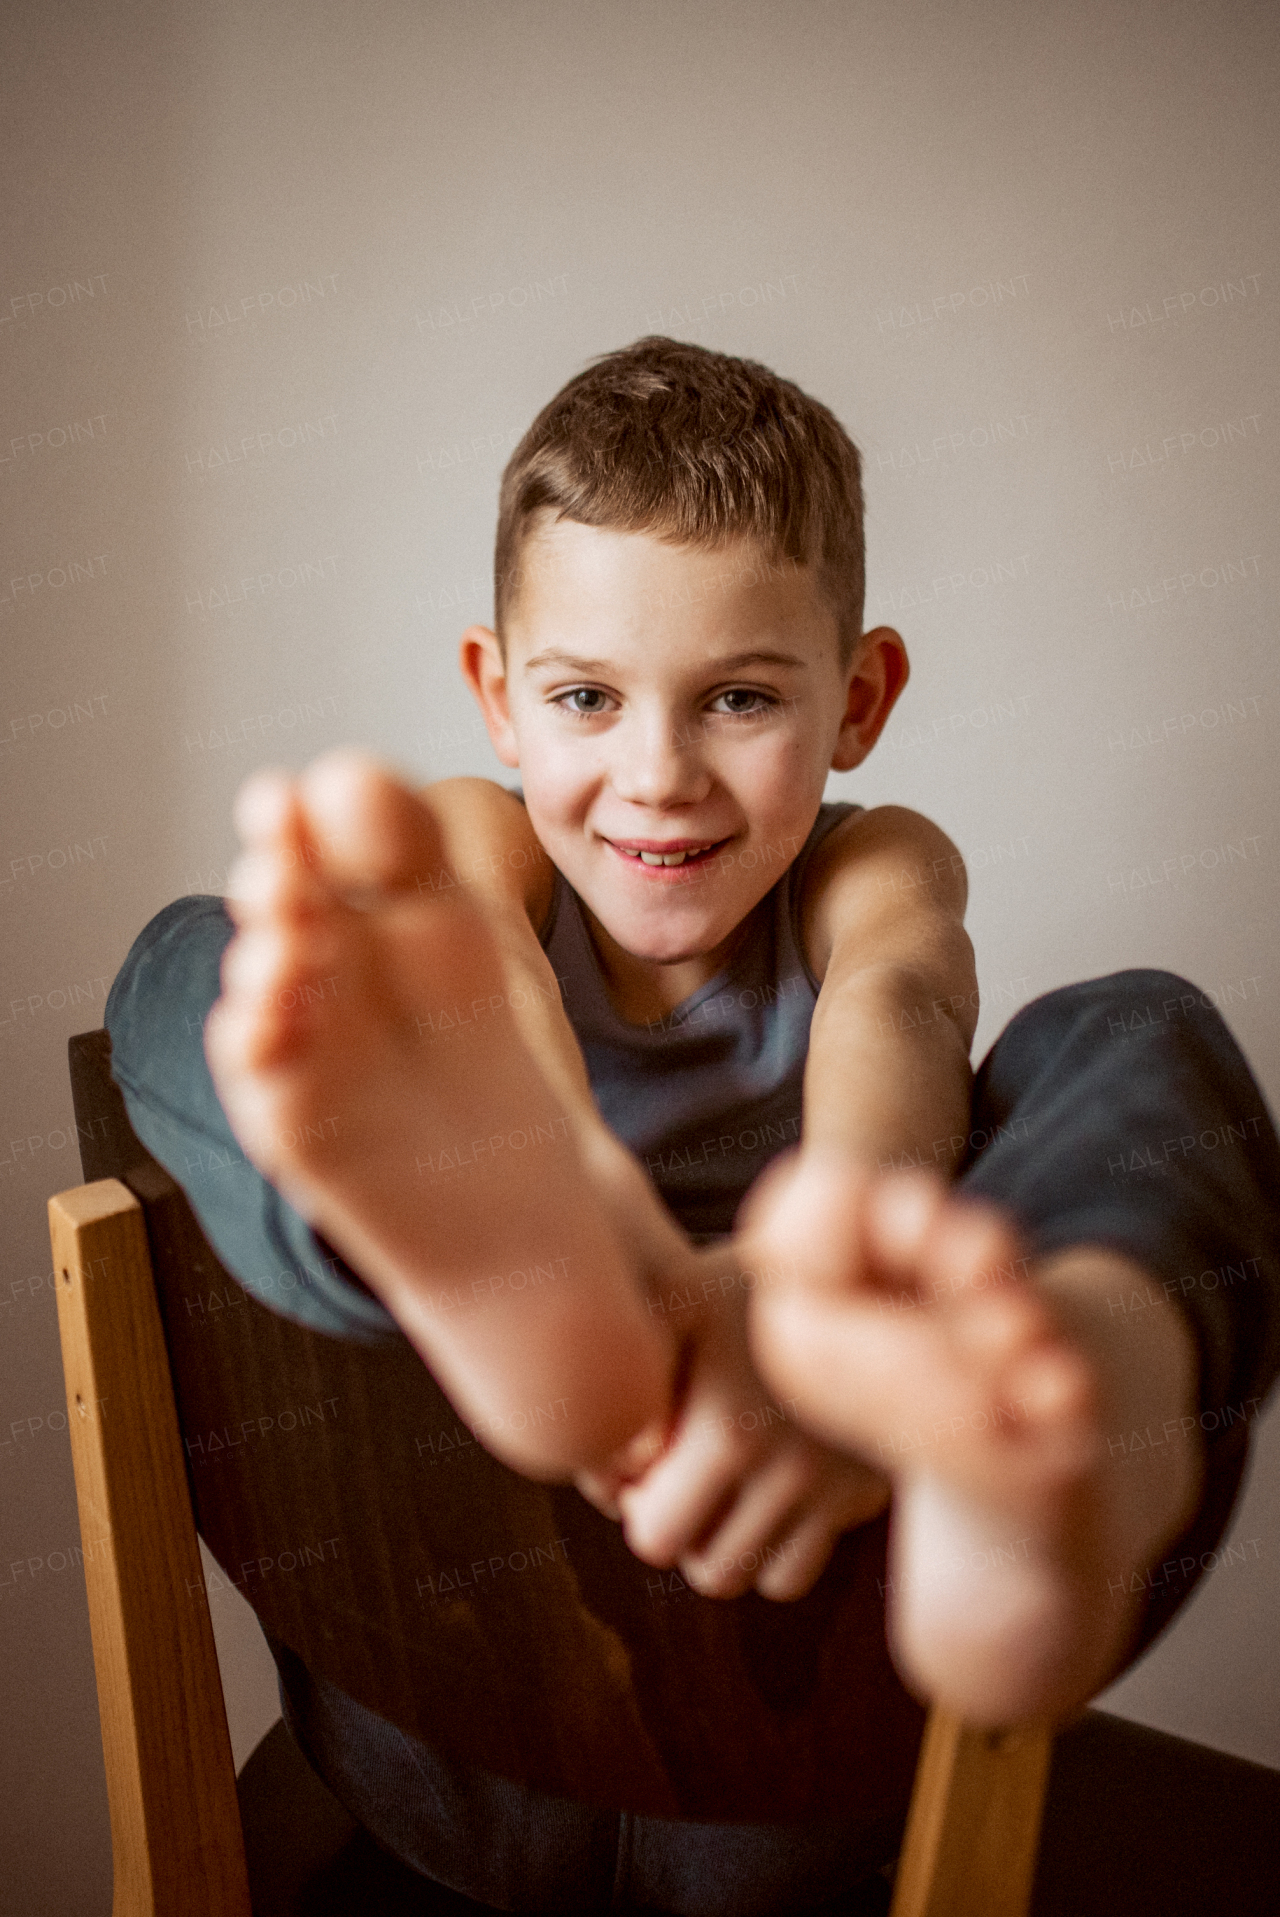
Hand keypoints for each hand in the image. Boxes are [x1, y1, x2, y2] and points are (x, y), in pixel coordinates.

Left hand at [586, 1239, 889, 1599]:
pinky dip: (778, 1544)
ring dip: (728, 1543)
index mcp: (730, 1429)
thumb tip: (616, 1474)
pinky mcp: (866, 1493)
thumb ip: (627, 1386)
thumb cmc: (735, 1284)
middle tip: (674, 1475)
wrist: (847, 1262)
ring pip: (761, 1578)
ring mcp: (837, 1488)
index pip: (656, 1537)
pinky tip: (762, 1485)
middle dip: (681, 1531)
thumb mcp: (672, 1302)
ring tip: (717, 1480)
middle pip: (710, 1570)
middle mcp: (791, 1471)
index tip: (639, 1460)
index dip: (631, 1505)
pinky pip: (805, 1563)